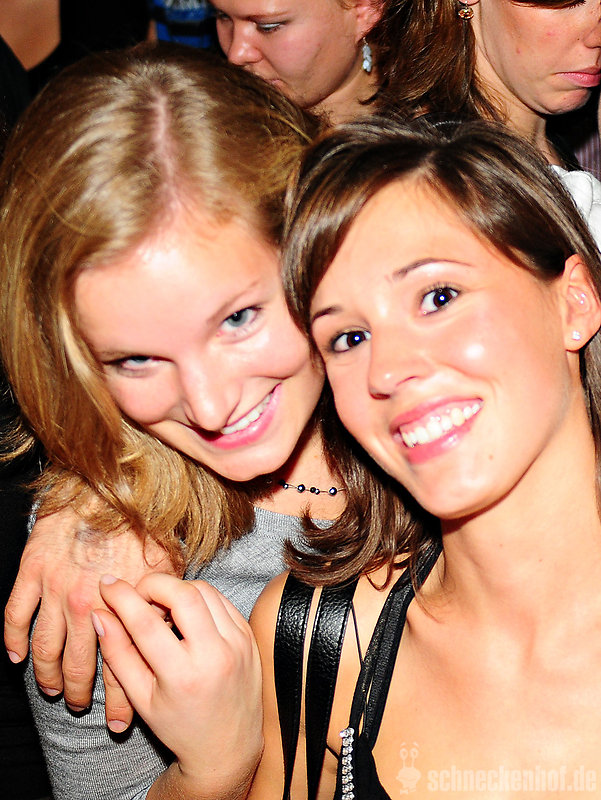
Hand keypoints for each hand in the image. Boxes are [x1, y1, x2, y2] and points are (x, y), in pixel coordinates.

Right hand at [4, 504, 176, 730]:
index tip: (120, 724)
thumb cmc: (143, 520)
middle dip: (81, 692)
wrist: (110, 484)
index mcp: (121, 608)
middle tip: (81, 706)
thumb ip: (164, 604)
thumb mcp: (167, 565)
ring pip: (46, 648)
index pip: (121, 668)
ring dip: (48, 674)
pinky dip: (13, 639)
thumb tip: (171, 633)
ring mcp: (56, 590)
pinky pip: (17, 614)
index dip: (118, 702)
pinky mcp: (33, 572)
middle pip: (79, 665)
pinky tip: (16, 656)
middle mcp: (86, 605)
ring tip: (54, 689)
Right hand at [94, 574, 262, 798]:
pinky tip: (185, 613)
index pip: (146, 622)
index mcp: (183, 676)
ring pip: (204, 590)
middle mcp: (215, 656)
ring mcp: (238, 643)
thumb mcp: (141, 699)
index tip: (108, 584)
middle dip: (154, 583)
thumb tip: (100, 615)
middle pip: (182, 593)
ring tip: (161, 607)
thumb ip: (118, 655)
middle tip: (139, 593)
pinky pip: (221, 600)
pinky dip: (199, 598)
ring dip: (177, 589)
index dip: (122, 597)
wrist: (228, 748)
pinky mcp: (248, 636)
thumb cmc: (180, 727)